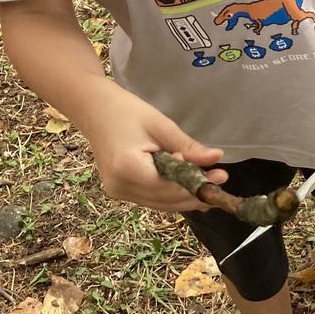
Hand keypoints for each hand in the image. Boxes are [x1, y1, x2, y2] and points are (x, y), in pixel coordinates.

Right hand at [85, 91, 225, 212]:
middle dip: (196, 194)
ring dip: (186, 197)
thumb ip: (187, 147)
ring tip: (211, 184)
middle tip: (221, 180)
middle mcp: (120, 186)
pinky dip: (172, 194)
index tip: (221, 176)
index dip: (197, 186)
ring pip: (161, 203)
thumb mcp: (161, 126)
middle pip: (167, 200)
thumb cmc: (126, 111)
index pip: (170, 188)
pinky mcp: (120, 190)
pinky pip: (152, 198)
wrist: (93, 109)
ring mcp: (118, 192)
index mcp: (128, 169)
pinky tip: (191, 187)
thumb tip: (216, 158)